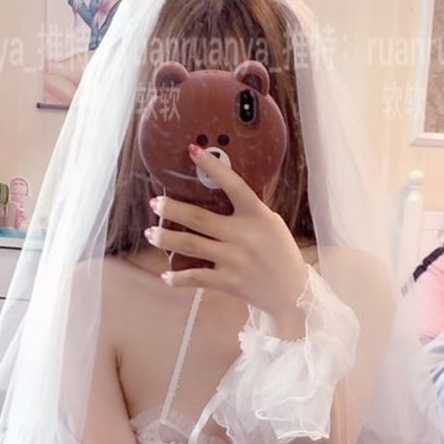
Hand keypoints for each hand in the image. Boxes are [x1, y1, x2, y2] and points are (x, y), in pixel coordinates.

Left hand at [145, 143, 308, 329]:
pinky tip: (165, 275)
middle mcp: (244, 236)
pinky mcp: (229, 282)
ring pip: (191, 245)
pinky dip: (177, 278)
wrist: (292, 292)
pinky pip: (196, 278)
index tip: (193, 151)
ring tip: (150, 234)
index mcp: (257, 215)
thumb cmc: (279, 252)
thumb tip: (220, 184)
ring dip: (166, 239)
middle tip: (155, 203)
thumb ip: (248, 208)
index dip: (213, 167)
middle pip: (198, 218)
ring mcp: (235, 260)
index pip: (234, 185)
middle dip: (171, 209)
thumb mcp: (271, 223)